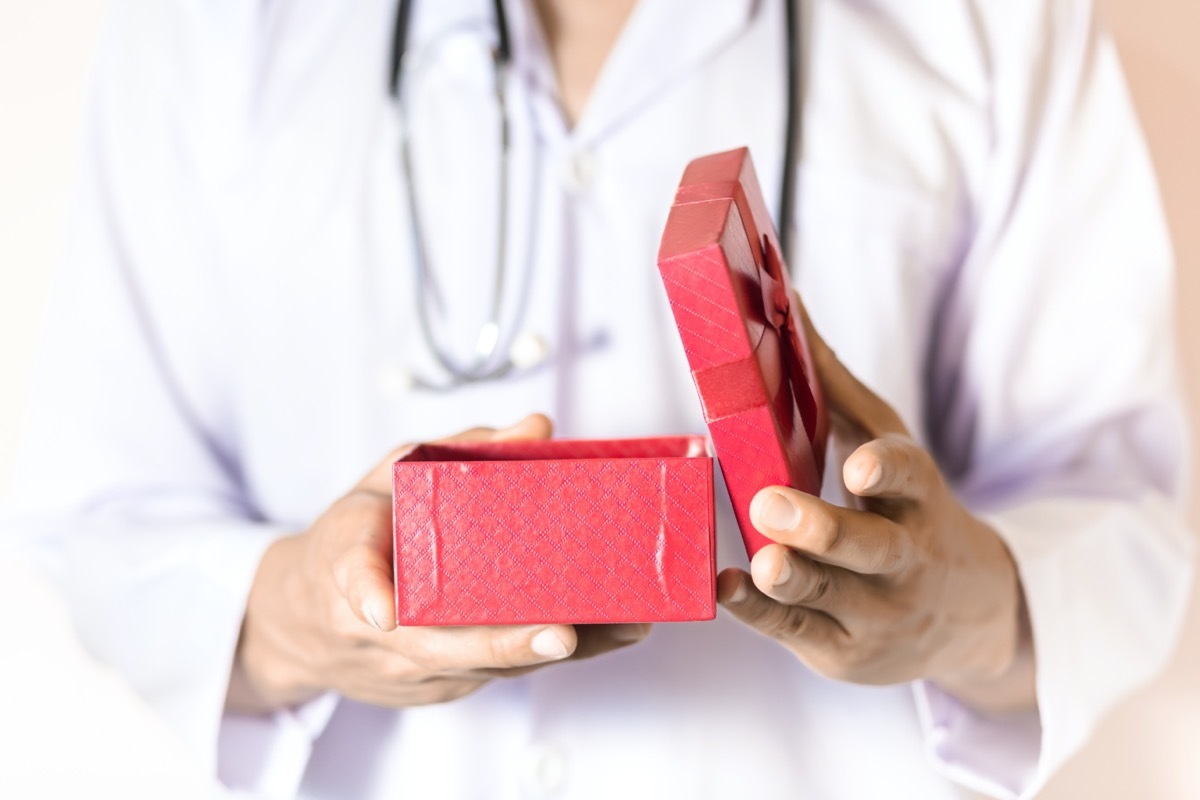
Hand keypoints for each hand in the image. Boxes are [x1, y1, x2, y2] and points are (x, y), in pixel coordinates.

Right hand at [227, 414, 650, 713]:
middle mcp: (379, 633)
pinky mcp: (443, 686)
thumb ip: (458, 447)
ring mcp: (412, 671)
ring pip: (486, 669)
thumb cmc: (356, 538)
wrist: (306, 623)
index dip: (371, 593)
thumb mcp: (386, 478)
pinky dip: (550, 656)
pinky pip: (499, 674)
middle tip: (564, 633)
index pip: (357, 582)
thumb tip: (537, 427)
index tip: (387, 612)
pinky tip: (606, 633)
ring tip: (620, 626)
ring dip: (555, 653)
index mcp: (349, 567)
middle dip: (508, 644)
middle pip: (443, 647)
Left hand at [718, 303, 1035, 713]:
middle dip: (823, 527)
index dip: (887, 472)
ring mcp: (875, 609)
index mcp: (916, 499)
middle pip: (868, 545)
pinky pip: (797, 629)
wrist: (964, 614)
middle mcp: (902, 557)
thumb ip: (833, 382)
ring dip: (794, 577)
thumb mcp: (887, 443)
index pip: (910, 479)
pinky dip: (761, 613)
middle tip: (773, 505)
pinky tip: (730, 590)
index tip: (861, 467)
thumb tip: (787, 298)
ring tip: (764, 563)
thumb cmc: (907, 510)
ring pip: (831, 594)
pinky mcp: (841, 647)